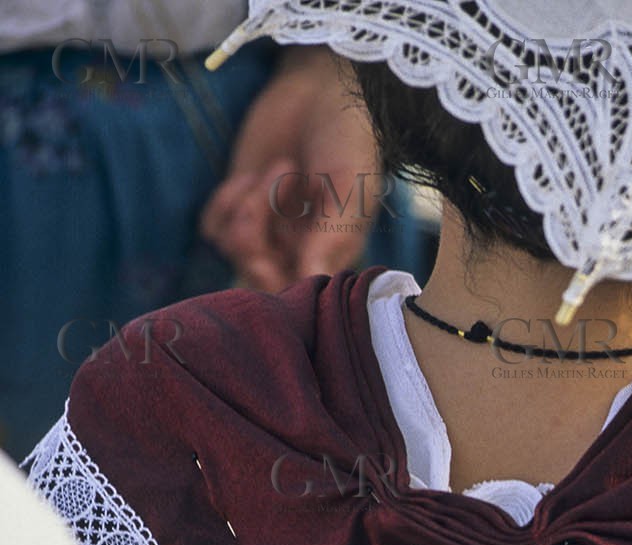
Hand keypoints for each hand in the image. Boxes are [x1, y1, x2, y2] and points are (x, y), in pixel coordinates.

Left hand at [200, 47, 380, 290]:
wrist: (322, 89)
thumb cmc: (347, 141)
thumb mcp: (346, 192)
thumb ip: (328, 240)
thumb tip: (312, 285)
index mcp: (329, 258)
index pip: (293, 296)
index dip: (275, 282)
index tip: (276, 247)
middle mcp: (296, 253)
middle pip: (256, 279)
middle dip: (253, 241)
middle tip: (272, 191)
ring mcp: (264, 232)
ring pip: (232, 251)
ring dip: (247, 207)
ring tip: (279, 169)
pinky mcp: (236, 207)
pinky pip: (212, 230)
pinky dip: (224, 203)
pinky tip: (248, 177)